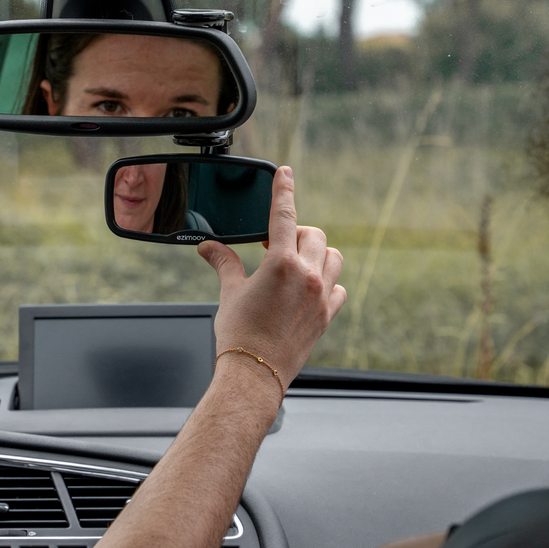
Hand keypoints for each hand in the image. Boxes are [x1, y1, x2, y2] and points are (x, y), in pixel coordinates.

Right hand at [197, 166, 345, 388]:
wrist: (254, 374)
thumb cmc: (239, 334)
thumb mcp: (230, 292)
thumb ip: (224, 263)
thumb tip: (208, 248)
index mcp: (281, 264)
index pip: (284, 215)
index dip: (284, 190)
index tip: (286, 173)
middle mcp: (307, 276)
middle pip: (313, 234)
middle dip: (296, 233)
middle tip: (275, 245)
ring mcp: (322, 296)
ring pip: (333, 256)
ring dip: (317, 253)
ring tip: (297, 263)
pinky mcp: (327, 316)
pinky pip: (340, 288)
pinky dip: (329, 282)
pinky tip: (312, 289)